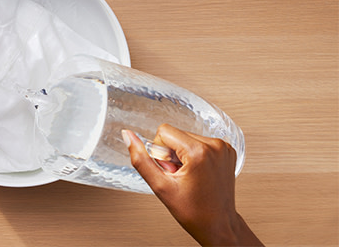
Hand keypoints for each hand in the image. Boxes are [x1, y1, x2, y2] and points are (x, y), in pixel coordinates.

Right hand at [122, 124, 261, 245]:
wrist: (219, 224)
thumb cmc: (194, 211)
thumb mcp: (161, 186)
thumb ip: (141, 159)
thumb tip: (128, 135)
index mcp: (199, 151)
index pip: (164, 131)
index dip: (160, 152)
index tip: (171, 170)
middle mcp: (215, 145)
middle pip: (176, 134)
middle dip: (171, 154)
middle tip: (179, 175)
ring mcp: (223, 147)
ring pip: (186, 137)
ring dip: (182, 155)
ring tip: (189, 175)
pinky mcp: (227, 150)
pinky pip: (199, 142)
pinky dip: (194, 155)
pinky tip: (198, 172)